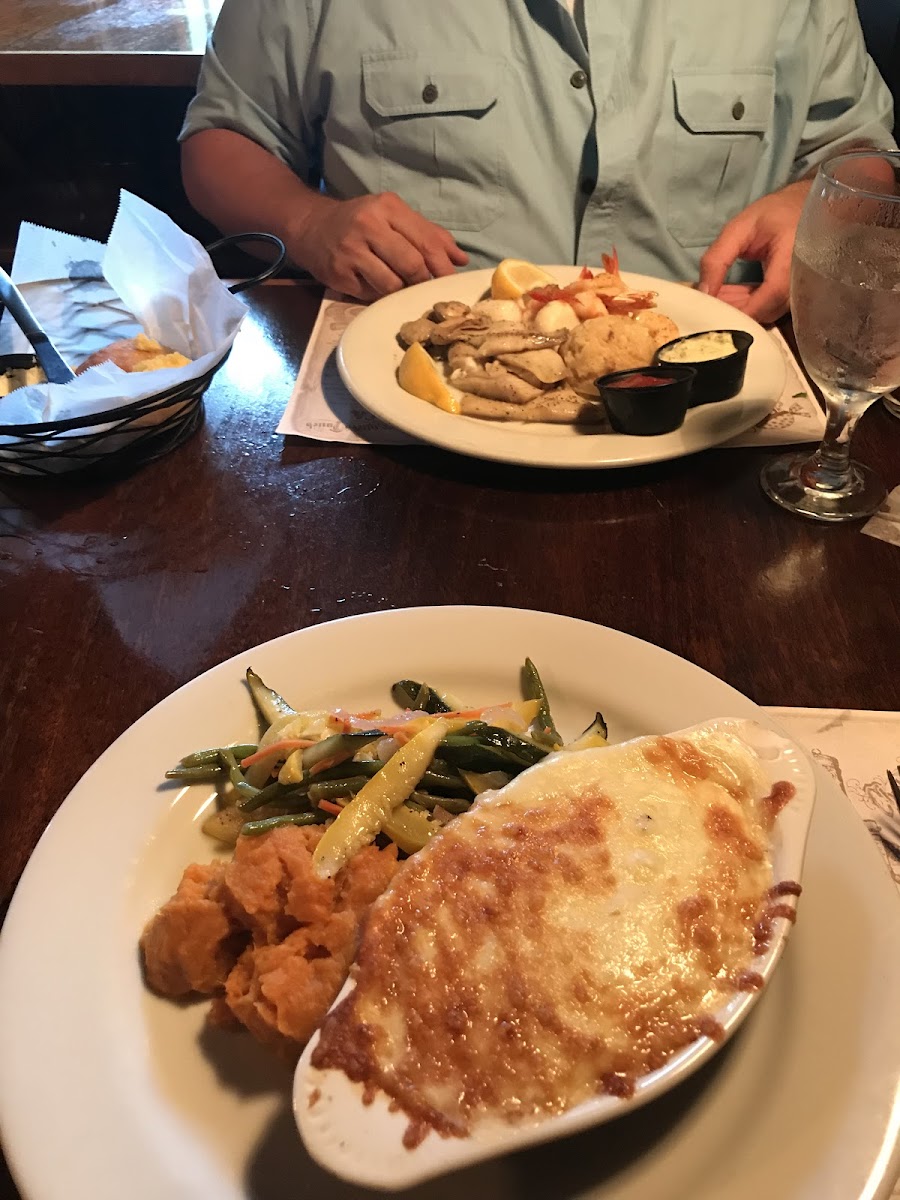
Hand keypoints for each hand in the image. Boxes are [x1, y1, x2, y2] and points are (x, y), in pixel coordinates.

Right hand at [294, 192, 467, 300]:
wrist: (310, 226)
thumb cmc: (360, 222)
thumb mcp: (393, 216)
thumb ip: (428, 234)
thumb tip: (461, 259)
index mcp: (388, 207)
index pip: (426, 241)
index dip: (443, 266)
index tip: (451, 281)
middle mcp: (369, 225)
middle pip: (412, 264)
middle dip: (423, 282)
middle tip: (427, 289)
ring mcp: (351, 250)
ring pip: (392, 284)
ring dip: (401, 291)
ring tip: (401, 288)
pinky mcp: (339, 273)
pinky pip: (371, 294)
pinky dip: (380, 295)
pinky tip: (376, 286)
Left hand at [698, 180, 810, 323]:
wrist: (804, 207)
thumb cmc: (774, 213)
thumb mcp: (739, 227)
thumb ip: (717, 258)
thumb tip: (703, 293)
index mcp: (793, 257)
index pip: (771, 295)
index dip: (742, 309)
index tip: (713, 311)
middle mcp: (802, 279)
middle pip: (767, 311)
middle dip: (734, 311)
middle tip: (708, 302)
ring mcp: (800, 289)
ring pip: (766, 313)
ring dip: (739, 308)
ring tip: (717, 294)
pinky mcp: (794, 294)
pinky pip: (769, 307)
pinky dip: (747, 304)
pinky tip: (729, 295)